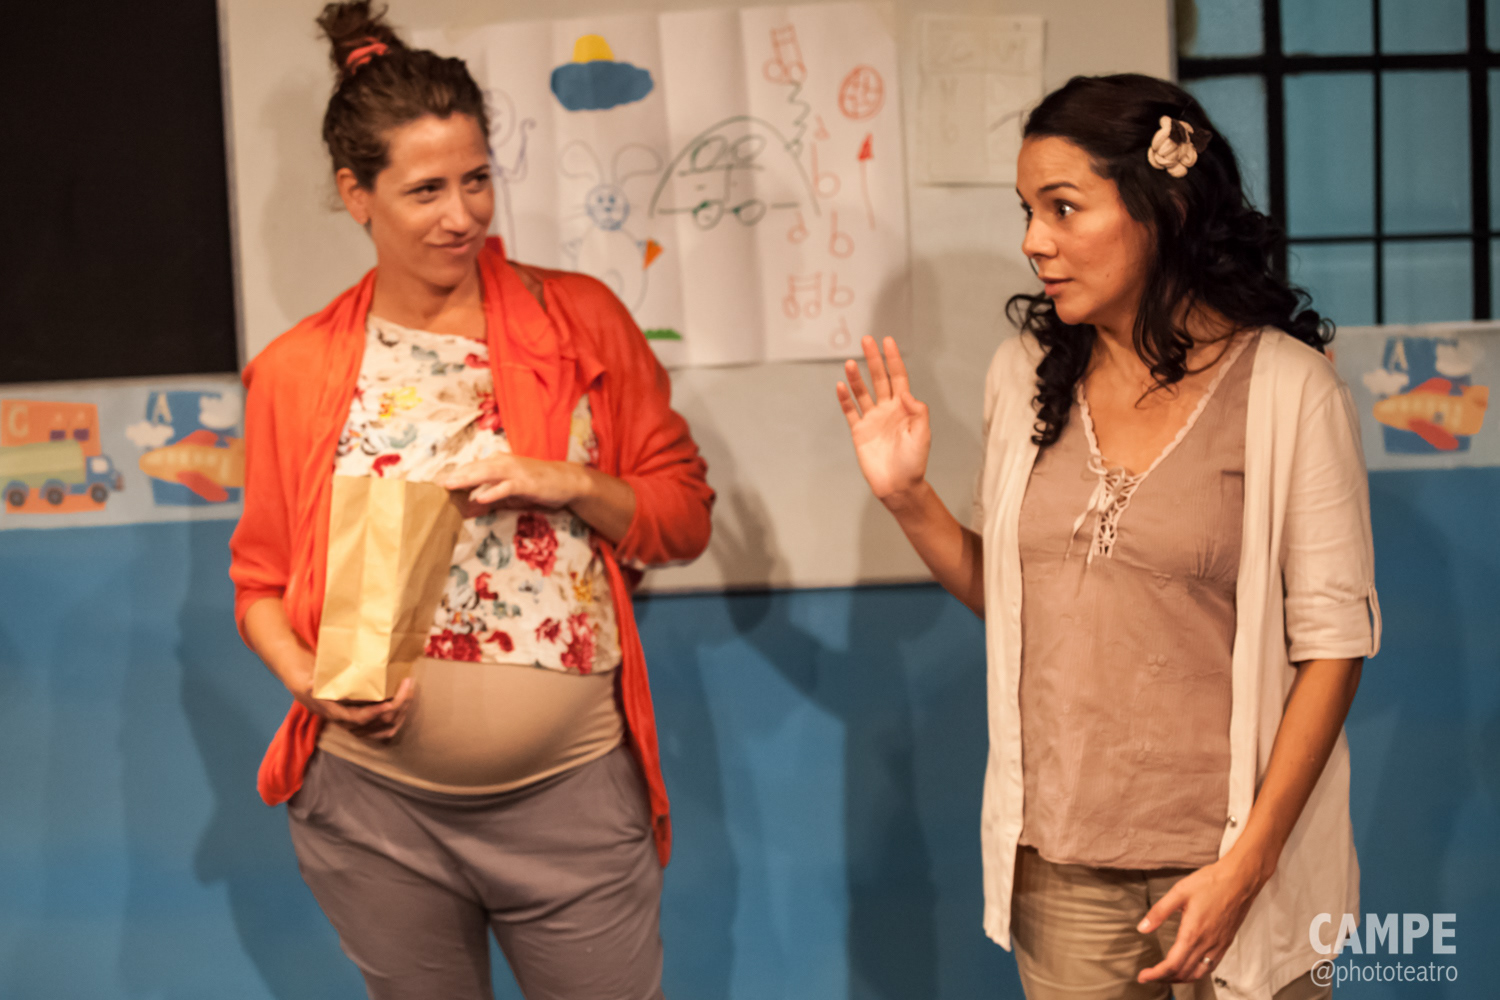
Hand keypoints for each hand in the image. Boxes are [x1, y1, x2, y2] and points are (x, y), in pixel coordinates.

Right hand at [294, 676, 416, 742]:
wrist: (309, 693)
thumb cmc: (314, 685)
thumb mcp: (311, 684)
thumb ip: (314, 684)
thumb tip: (311, 683)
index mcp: (338, 714)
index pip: (361, 717)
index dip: (378, 711)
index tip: (391, 701)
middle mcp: (349, 725)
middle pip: (380, 722)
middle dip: (398, 704)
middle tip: (408, 684)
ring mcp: (358, 728)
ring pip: (387, 728)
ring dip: (402, 711)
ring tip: (409, 692)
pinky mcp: (365, 728)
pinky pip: (386, 731)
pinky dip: (398, 720)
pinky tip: (405, 706)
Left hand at [440, 454, 588, 515]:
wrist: (567, 481)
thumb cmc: (538, 485)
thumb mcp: (511, 493)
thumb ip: (491, 498)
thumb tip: (471, 506)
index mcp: (499, 463)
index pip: (472, 468)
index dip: (454, 475)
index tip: (435, 483)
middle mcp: (504, 463)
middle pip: (475, 468)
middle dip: (455, 476)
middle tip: (434, 485)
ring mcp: (515, 472)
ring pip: (487, 473)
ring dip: (468, 479)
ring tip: (450, 486)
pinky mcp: (526, 482)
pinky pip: (506, 487)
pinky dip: (493, 491)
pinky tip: (480, 498)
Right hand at [836, 336, 931, 506]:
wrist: (898, 486)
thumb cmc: (914, 463)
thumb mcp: (923, 435)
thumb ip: (918, 412)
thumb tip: (906, 393)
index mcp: (904, 408)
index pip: (898, 377)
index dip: (893, 359)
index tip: (888, 341)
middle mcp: (887, 410)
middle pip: (879, 379)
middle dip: (873, 359)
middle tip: (867, 340)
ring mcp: (872, 420)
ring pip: (862, 392)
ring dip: (856, 377)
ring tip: (849, 362)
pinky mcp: (859, 432)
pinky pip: (850, 411)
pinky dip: (845, 399)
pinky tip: (840, 386)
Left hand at [1137, 852, 1269, 982]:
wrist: (1240, 880)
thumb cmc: (1210, 882)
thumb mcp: (1179, 892)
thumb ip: (1159, 912)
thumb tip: (1142, 928)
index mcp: (1193, 933)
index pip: (1172, 965)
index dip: (1156, 974)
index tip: (1143, 976)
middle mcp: (1207, 944)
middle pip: (1184, 973)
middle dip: (1164, 978)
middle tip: (1150, 976)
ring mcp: (1219, 945)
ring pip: (1198, 973)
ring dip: (1181, 979)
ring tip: (1166, 975)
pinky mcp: (1226, 943)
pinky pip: (1211, 966)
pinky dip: (1197, 973)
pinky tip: (1190, 967)